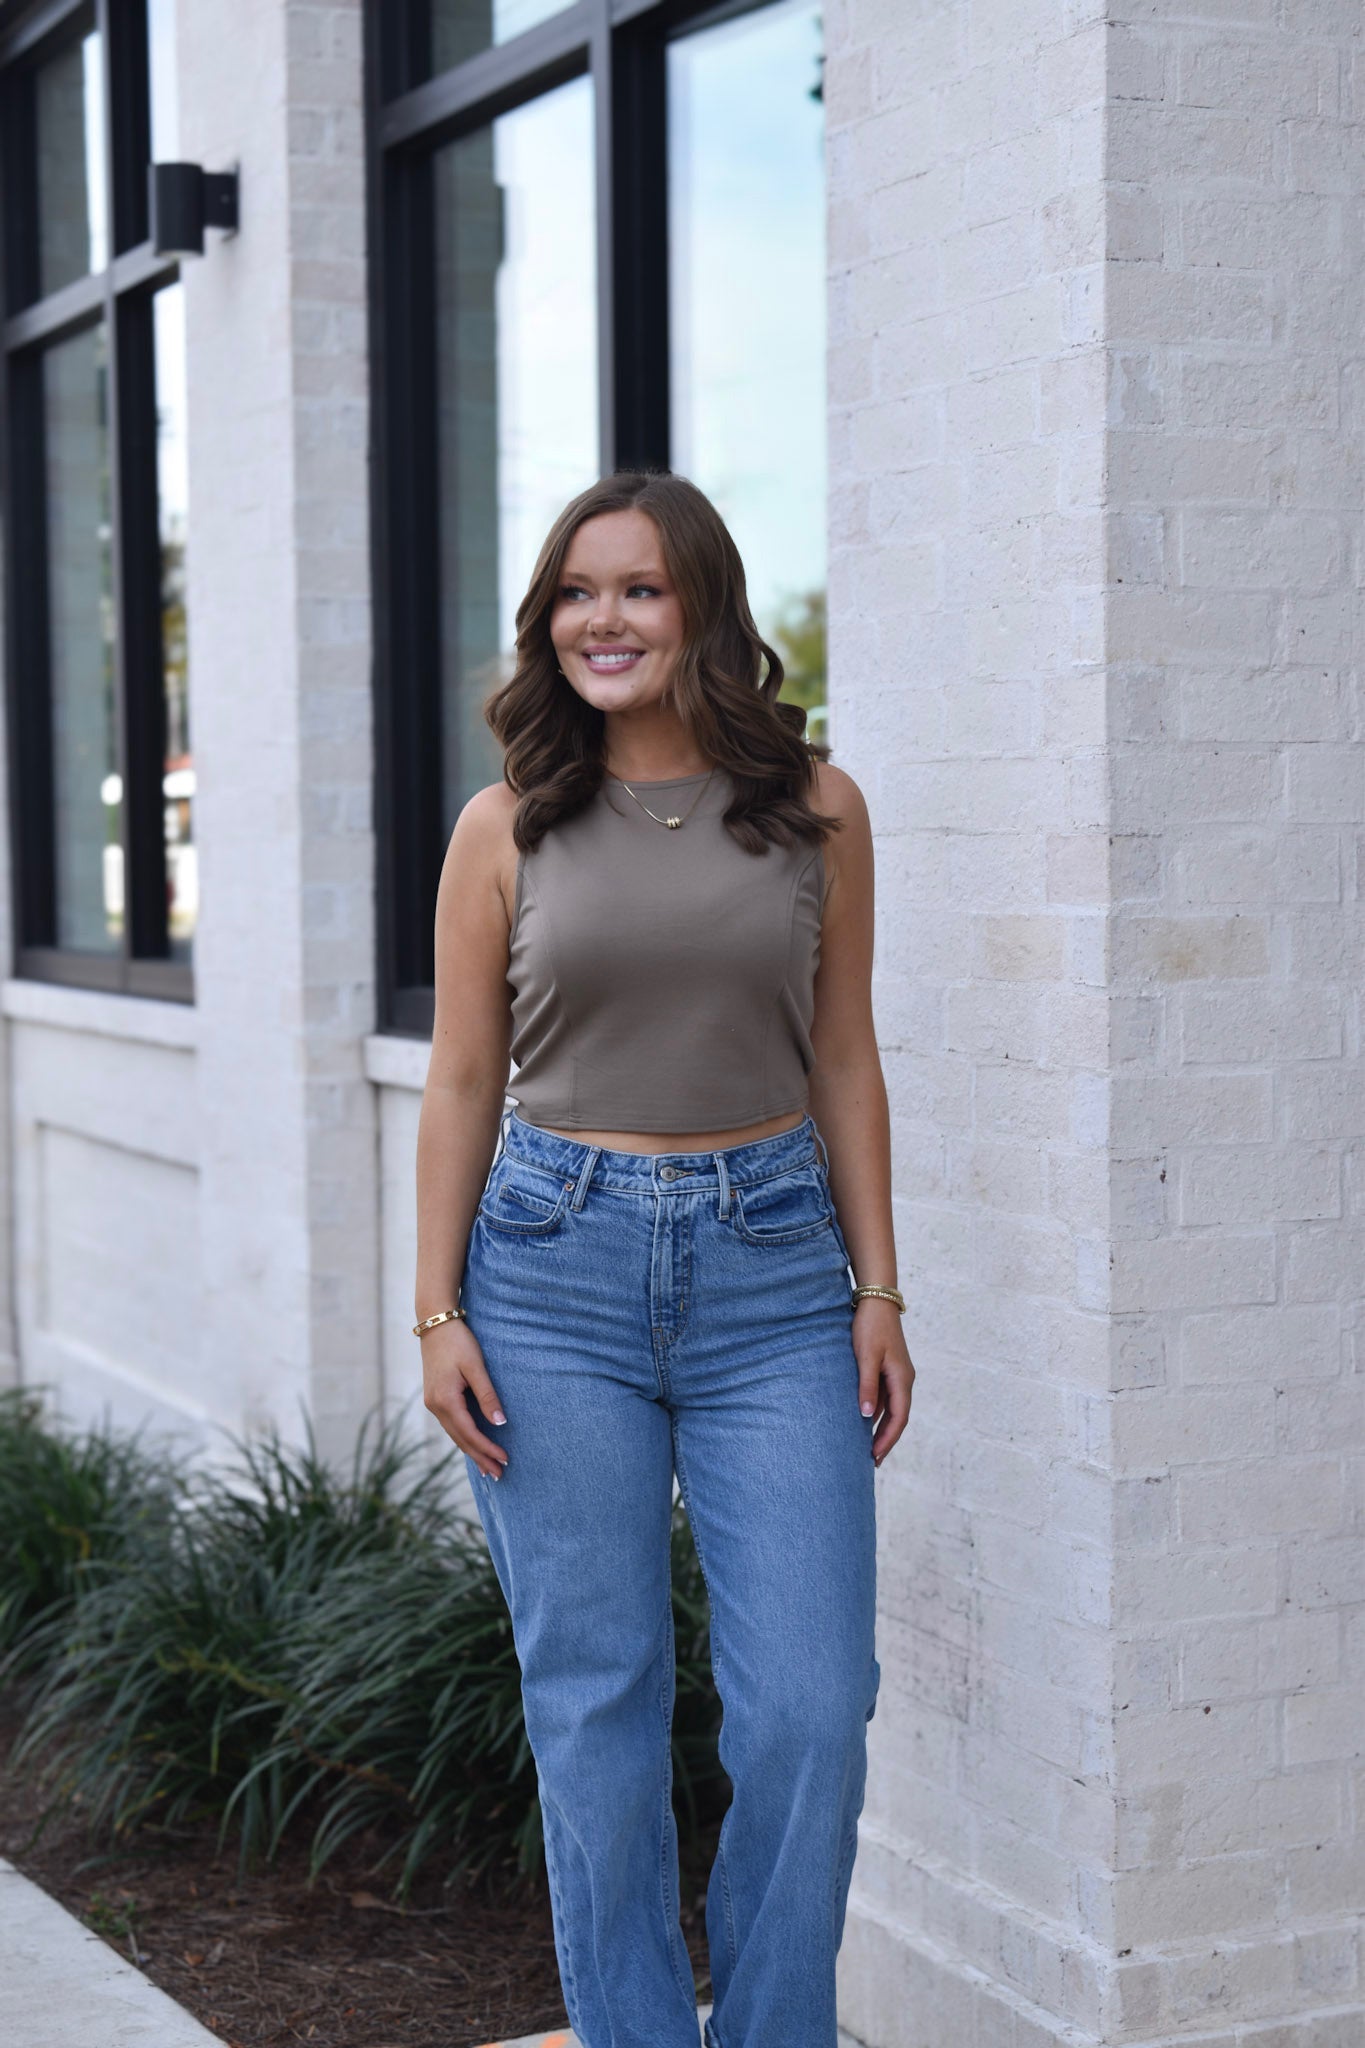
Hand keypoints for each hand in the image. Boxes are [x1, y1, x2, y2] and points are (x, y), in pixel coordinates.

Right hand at [421, 1320, 509, 1479]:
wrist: (436, 1323)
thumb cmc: (459, 1342)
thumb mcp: (476, 1367)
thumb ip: (488, 1395)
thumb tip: (500, 1423)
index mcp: (445, 1400)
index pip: (470, 1433)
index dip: (487, 1449)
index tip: (504, 1460)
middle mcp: (435, 1406)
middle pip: (461, 1439)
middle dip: (480, 1458)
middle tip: (499, 1475)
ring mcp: (433, 1403)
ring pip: (455, 1434)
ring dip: (472, 1451)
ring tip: (488, 1468)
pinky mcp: (435, 1398)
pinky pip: (451, 1425)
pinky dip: (464, 1438)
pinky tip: (472, 1445)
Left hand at [853, 1299, 913, 1467]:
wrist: (876, 1301)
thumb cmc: (870, 1327)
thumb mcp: (866, 1357)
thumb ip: (866, 1386)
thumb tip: (865, 1416)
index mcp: (902, 1378)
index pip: (899, 1418)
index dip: (888, 1439)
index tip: (875, 1456)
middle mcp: (903, 1379)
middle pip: (898, 1417)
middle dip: (886, 1439)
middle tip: (872, 1461)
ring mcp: (897, 1374)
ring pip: (891, 1409)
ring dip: (881, 1428)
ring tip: (867, 1447)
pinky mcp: (888, 1369)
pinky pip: (885, 1397)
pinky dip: (876, 1412)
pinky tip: (864, 1422)